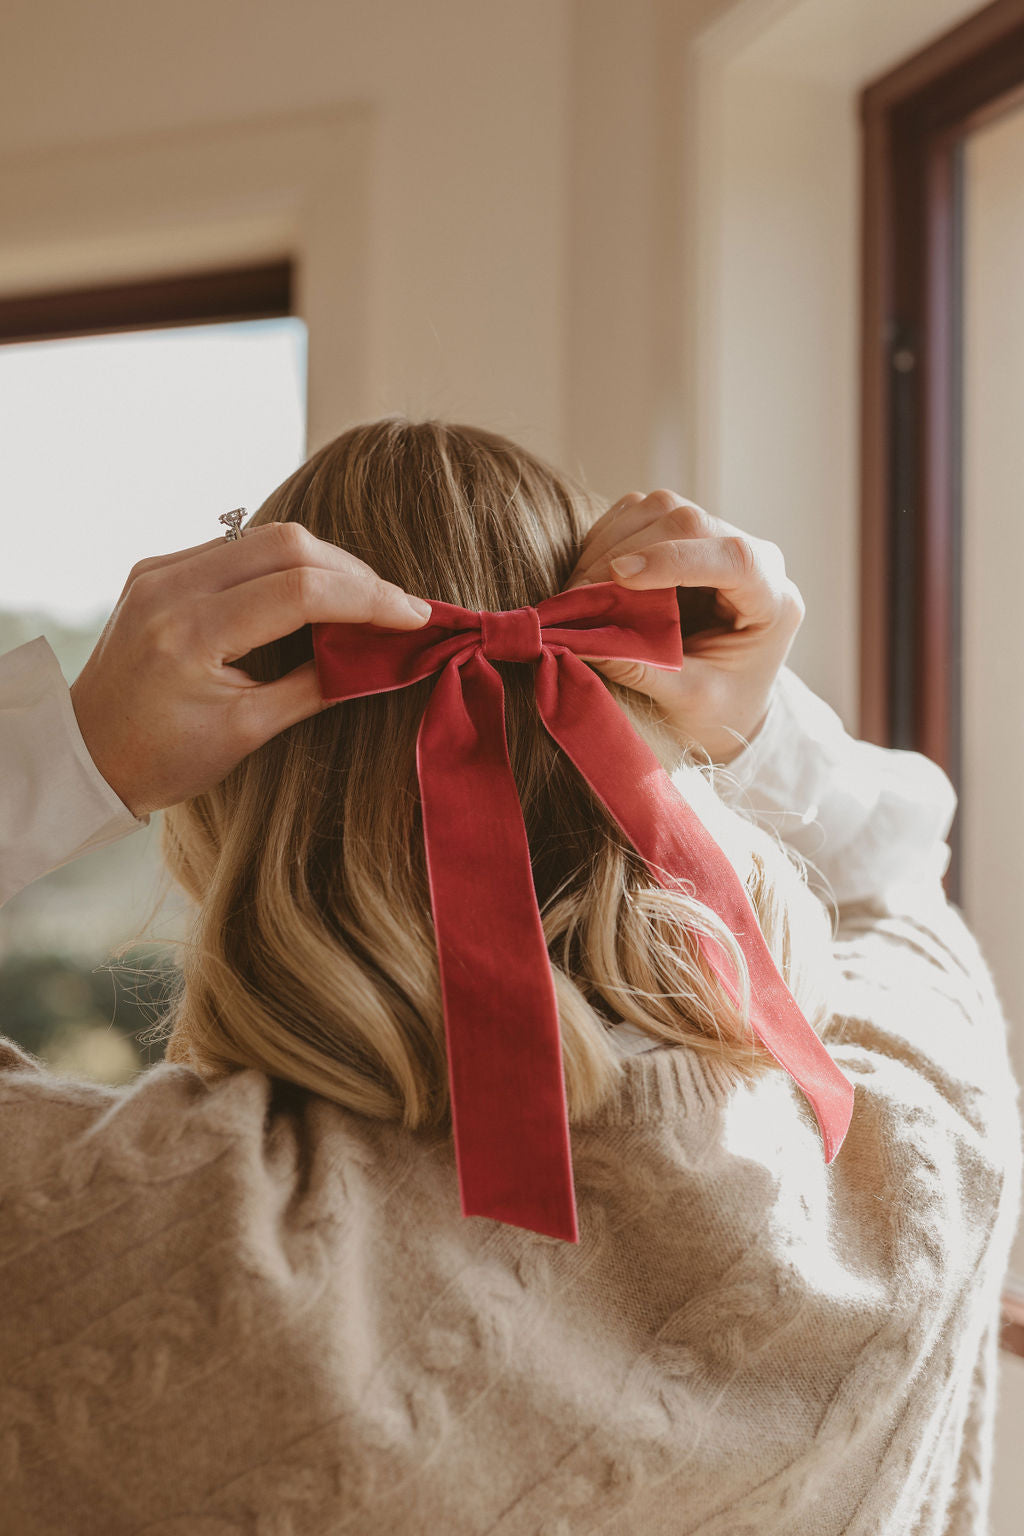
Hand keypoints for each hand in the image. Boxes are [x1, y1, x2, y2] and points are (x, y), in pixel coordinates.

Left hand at [70, 522, 432, 816]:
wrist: (85, 753)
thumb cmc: (163, 759)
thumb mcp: (247, 733)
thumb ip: (316, 686)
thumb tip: (383, 657)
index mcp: (189, 635)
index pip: (300, 591)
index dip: (367, 600)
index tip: (414, 616)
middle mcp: (168, 587)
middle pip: (287, 543)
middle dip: (352, 572)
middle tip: (394, 607)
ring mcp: (158, 570)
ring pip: (265, 536)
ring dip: (323, 562)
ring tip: (362, 601)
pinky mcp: (156, 567)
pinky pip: (237, 547)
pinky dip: (284, 564)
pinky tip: (312, 595)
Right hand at [564, 490, 804, 763]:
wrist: (726, 707)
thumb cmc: (720, 712)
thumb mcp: (689, 701)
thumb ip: (642, 669)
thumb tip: (578, 640)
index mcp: (772, 601)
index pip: (735, 558)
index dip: (674, 559)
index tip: (618, 577)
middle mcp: (753, 559)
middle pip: (689, 523)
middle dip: (626, 553)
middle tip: (578, 598)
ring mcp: (717, 541)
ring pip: (660, 510)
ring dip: (609, 544)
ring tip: (579, 592)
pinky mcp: (684, 539)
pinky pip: (639, 516)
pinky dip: (605, 541)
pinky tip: (589, 578)